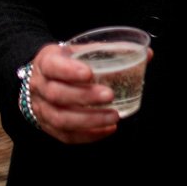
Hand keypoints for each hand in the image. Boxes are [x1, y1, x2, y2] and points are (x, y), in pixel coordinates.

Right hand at [26, 42, 148, 143]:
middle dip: (84, 96)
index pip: (52, 66)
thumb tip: (147, 54)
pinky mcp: (47, 125)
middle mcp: (39, 86)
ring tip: (113, 116)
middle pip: (57, 94)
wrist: (41, 78)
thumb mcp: (80, 50)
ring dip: (88, 120)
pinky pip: (64, 135)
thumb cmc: (66, 63)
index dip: (69, 71)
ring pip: (60, 118)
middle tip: (110, 95)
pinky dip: (87, 135)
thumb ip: (110, 51)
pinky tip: (107, 129)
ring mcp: (40, 108)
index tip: (90, 73)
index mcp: (46, 62)